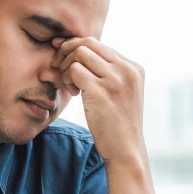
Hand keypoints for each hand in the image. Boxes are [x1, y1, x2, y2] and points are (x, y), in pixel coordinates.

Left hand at [51, 36, 146, 167]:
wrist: (126, 150)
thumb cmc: (119, 125)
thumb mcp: (121, 94)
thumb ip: (109, 74)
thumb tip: (82, 53)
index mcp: (133, 68)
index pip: (100, 45)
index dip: (78, 48)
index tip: (63, 58)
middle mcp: (127, 70)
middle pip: (89, 43)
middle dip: (68, 51)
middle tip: (58, 66)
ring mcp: (115, 79)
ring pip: (80, 53)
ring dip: (66, 66)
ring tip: (69, 85)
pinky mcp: (101, 91)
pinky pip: (74, 70)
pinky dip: (67, 78)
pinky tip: (72, 92)